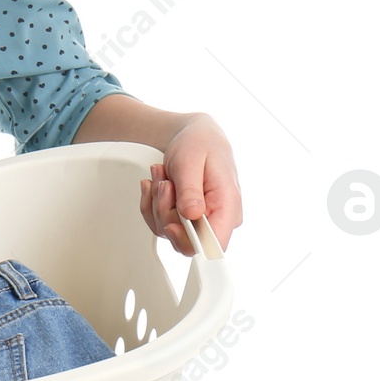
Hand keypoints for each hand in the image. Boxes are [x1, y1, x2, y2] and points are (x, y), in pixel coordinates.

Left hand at [139, 113, 240, 254]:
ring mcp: (200, 220)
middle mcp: (217, 218)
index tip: (171, 224)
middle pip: (185, 240)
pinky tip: (156, 184)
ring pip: (167, 231)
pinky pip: (159, 223)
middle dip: (165, 211)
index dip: (189, 240)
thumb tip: (192, 216)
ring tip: (162, 177)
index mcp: (228, 206)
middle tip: (164, 184)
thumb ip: (190, 190)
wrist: (194, 136)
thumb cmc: (199, 144)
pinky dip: (152, 203)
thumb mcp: (190, 162)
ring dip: (157, 202)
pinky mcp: (185, 219)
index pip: (214, 244)